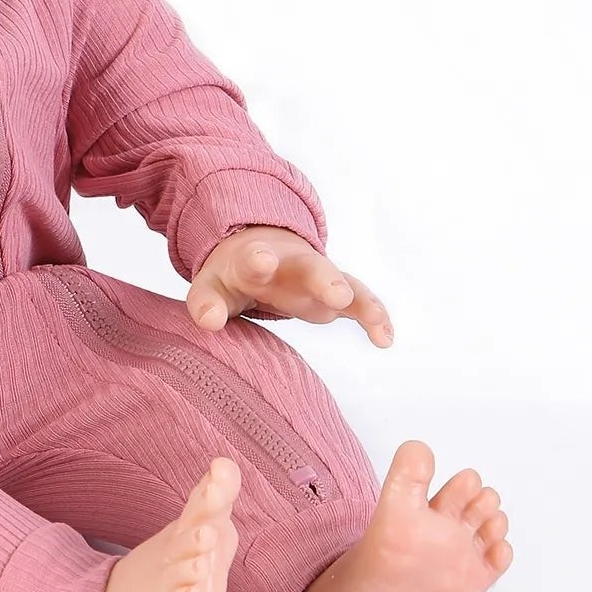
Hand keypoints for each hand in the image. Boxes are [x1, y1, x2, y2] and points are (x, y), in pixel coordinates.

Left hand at [185, 226, 393, 346]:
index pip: (253, 259)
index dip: (258, 260)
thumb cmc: (233, 277)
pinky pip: (360, 302)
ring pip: (341, 281)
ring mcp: (317, 276)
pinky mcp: (336, 292)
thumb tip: (209, 322)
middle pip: (310, 267)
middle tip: (336, 293)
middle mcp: (291, 264)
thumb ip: (206, 304)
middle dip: (324, 278)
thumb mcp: (212, 287)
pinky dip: (374, 317)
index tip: (263, 259)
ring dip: (355, 298)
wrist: (261, 252)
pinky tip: (385, 338)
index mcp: (253, 260)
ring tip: (373, 317)